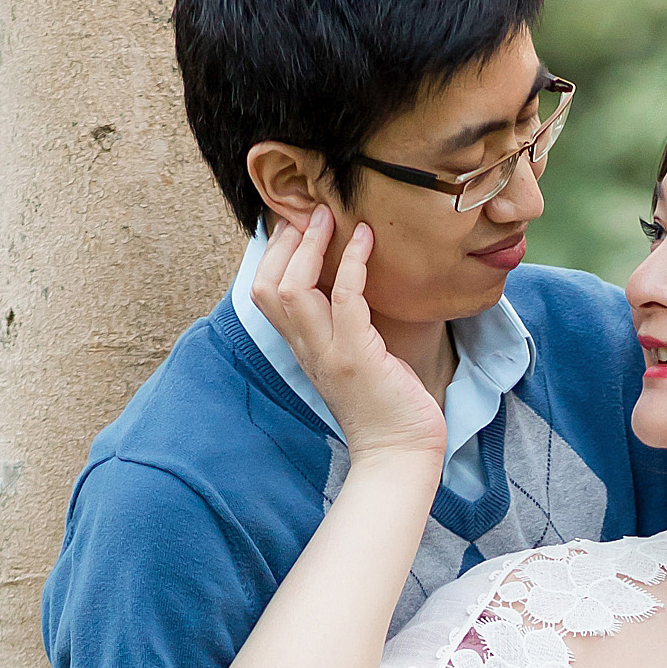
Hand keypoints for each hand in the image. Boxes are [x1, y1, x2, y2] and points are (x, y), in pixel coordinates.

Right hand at [254, 206, 446, 473]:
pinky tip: (365, 239)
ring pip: (294, 289)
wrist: (400, 455)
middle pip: (268, 287)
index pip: (265, 295)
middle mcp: (307, 351)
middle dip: (285, 243)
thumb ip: (344, 328)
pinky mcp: (358, 357)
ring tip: (329, 217)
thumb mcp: (356, 360)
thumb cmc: (388, 408)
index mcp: (303, 350)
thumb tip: (351, 287)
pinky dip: (352, 263)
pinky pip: (346, 298)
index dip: (274, 256)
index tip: (294, 226)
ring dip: (310, 246)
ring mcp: (329, 354)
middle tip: (310, 212)